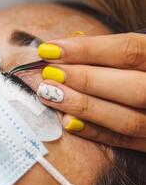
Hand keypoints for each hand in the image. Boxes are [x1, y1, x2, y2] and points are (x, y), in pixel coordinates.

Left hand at [36, 33, 145, 151]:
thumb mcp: (145, 52)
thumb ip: (115, 50)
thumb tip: (69, 43)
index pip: (129, 50)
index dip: (87, 49)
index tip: (49, 48)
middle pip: (130, 87)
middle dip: (84, 79)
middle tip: (48, 73)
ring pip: (128, 119)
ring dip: (84, 107)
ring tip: (49, 95)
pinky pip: (126, 142)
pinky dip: (96, 132)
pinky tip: (67, 122)